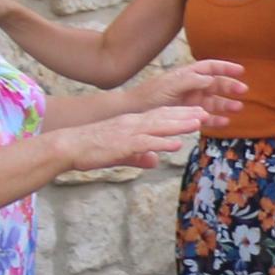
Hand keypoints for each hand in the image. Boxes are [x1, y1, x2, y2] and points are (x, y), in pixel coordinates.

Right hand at [62, 104, 204, 173]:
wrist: (68, 146)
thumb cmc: (91, 149)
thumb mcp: (121, 153)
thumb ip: (139, 156)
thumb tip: (154, 162)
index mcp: (132, 123)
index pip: (159, 116)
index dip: (179, 114)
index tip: (197, 112)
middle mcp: (132, 124)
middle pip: (163, 117)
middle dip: (186, 115)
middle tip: (206, 113)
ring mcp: (128, 133)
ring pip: (158, 126)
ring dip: (179, 124)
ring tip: (198, 122)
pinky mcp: (122, 145)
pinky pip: (145, 143)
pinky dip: (161, 142)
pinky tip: (176, 144)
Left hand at [139, 59, 246, 118]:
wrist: (133, 112)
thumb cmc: (149, 96)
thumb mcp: (170, 85)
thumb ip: (191, 81)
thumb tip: (211, 78)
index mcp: (187, 74)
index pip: (210, 67)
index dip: (226, 68)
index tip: (241, 71)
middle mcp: (191, 87)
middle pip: (215, 84)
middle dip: (230, 87)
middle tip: (243, 91)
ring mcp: (190, 101)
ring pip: (213, 101)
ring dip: (226, 104)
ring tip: (238, 108)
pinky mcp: (187, 115)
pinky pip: (205, 117)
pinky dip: (216, 119)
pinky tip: (225, 122)